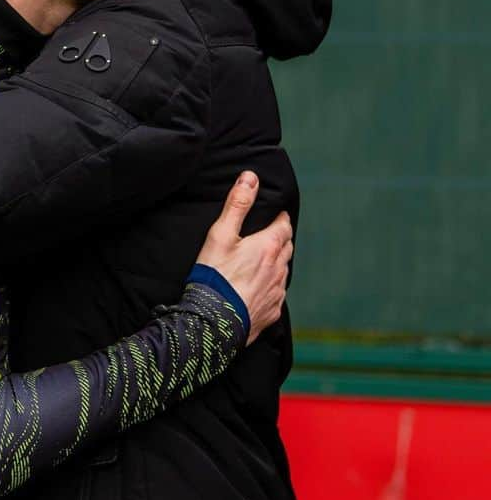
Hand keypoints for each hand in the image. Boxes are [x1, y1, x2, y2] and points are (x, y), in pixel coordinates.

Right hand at [194, 172, 292, 342]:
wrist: (212, 322)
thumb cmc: (214, 276)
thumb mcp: (220, 234)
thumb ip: (237, 204)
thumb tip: (251, 177)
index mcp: (269, 247)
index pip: (284, 224)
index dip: (278, 218)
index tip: (271, 215)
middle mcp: (279, 269)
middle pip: (286, 247)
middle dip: (278, 239)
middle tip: (263, 236)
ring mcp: (277, 292)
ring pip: (282, 271)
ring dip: (274, 263)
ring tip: (257, 262)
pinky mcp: (271, 312)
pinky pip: (276, 294)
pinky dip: (269, 287)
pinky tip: (254, 288)